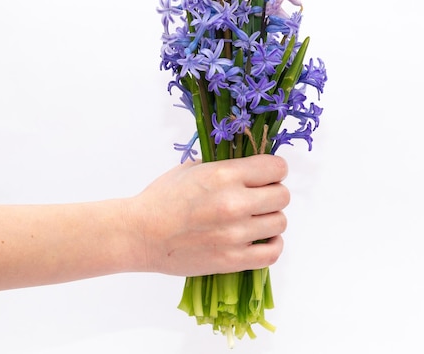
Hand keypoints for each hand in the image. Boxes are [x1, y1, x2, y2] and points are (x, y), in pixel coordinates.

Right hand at [124, 154, 289, 276]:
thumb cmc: (163, 198)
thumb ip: (226, 165)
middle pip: (282, 195)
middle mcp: (234, 203)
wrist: (140, 234)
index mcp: (224, 175)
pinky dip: (272, 244)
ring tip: (256, 217)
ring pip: (280, 222)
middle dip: (273, 192)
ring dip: (271, 218)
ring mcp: (235, 234)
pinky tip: (261, 237)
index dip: (275, 170)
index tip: (267, 174)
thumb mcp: (193, 168)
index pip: (277, 168)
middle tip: (259, 196)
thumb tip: (253, 164)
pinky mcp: (232, 260)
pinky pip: (272, 253)